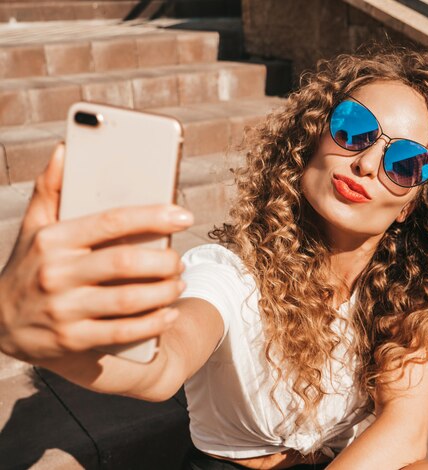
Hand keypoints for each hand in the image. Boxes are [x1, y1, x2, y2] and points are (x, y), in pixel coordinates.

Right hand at [0, 144, 193, 362]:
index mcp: (53, 239)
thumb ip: (51, 188)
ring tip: (178, 283)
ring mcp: (63, 309)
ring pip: (128, 300)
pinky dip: (153, 323)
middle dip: (163, 261)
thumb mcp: (35, 226)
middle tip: (179, 260)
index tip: (183, 216)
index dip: (152, 216)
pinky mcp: (71, 339)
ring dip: (164, 292)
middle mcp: (56, 273)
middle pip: (124, 263)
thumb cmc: (30, 264)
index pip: (111, 221)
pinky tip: (169, 313)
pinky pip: (122, 333)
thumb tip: (65, 148)